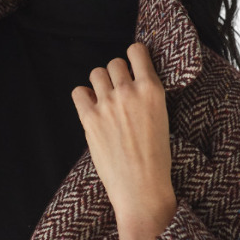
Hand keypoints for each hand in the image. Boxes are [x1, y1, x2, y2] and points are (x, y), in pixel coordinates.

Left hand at [71, 41, 174, 220]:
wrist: (142, 189)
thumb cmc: (156, 159)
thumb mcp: (161, 118)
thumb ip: (146, 96)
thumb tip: (131, 82)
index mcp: (152, 89)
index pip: (137, 51)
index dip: (133, 57)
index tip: (132, 66)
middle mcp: (129, 91)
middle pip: (114, 63)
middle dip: (116, 74)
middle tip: (119, 92)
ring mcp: (108, 104)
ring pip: (96, 73)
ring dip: (100, 83)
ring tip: (106, 101)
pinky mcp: (90, 119)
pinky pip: (78, 92)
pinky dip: (83, 97)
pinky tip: (92, 109)